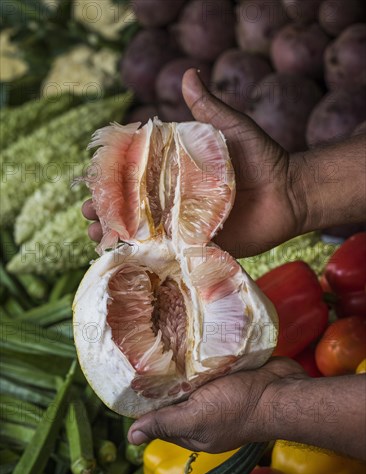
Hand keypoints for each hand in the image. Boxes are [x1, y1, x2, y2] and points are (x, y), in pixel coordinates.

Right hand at [82, 69, 305, 256]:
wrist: (290, 192)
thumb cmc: (262, 157)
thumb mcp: (232, 128)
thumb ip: (209, 108)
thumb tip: (188, 74)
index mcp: (178, 170)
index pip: (136, 173)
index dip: (111, 177)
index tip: (91, 181)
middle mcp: (177, 197)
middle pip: (133, 205)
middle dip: (107, 209)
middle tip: (88, 213)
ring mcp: (186, 223)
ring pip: (145, 231)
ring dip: (118, 234)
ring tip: (96, 237)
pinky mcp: (201, 244)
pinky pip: (170, 251)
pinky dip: (146, 255)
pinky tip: (125, 257)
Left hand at [127, 358, 306, 452]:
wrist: (283, 390)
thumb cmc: (239, 408)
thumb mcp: (197, 418)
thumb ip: (166, 425)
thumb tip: (131, 437)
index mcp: (194, 430)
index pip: (161, 419)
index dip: (145, 404)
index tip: (130, 381)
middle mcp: (205, 413)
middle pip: (176, 397)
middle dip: (163, 380)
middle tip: (143, 354)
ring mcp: (218, 392)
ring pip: (192, 379)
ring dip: (181, 364)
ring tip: (160, 341)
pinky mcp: (230, 373)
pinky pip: (209, 364)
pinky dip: (200, 354)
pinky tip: (187, 338)